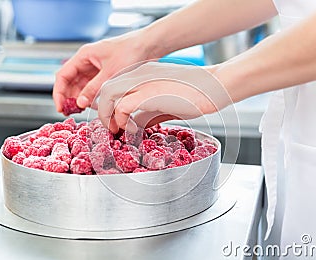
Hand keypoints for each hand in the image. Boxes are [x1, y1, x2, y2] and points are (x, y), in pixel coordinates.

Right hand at [53, 31, 154, 112]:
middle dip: (69, 98)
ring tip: (82, 111)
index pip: (63, 76)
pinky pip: (93, 86)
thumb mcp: (110, 73)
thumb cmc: (131, 52)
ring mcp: (96, 67)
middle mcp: (88, 61)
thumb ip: (94, 89)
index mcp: (84, 56)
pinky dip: (91, 96)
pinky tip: (94, 105)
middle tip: (71, 113)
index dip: (59, 93)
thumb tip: (80, 103)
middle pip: (70, 82)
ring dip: (80, 98)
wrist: (149, 46)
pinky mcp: (106, 73)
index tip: (60, 107)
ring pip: (81, 86)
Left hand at [97, 62, 232, 132]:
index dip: (108, 105)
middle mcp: (139, 75)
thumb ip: (149, 112)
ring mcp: (143, 82)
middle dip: (102, 109)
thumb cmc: (196, 94)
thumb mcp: (166, 102)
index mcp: (143, 74)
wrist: (213, 86)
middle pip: (106, 88)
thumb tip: (137, 125)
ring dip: (107, 114)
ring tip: (115, 129)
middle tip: (110, 127)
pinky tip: (130, 129)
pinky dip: (121, 119)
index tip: (113, 121)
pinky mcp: (149, 94)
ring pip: (108, 93)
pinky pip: (123, 106)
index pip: (115, 86)